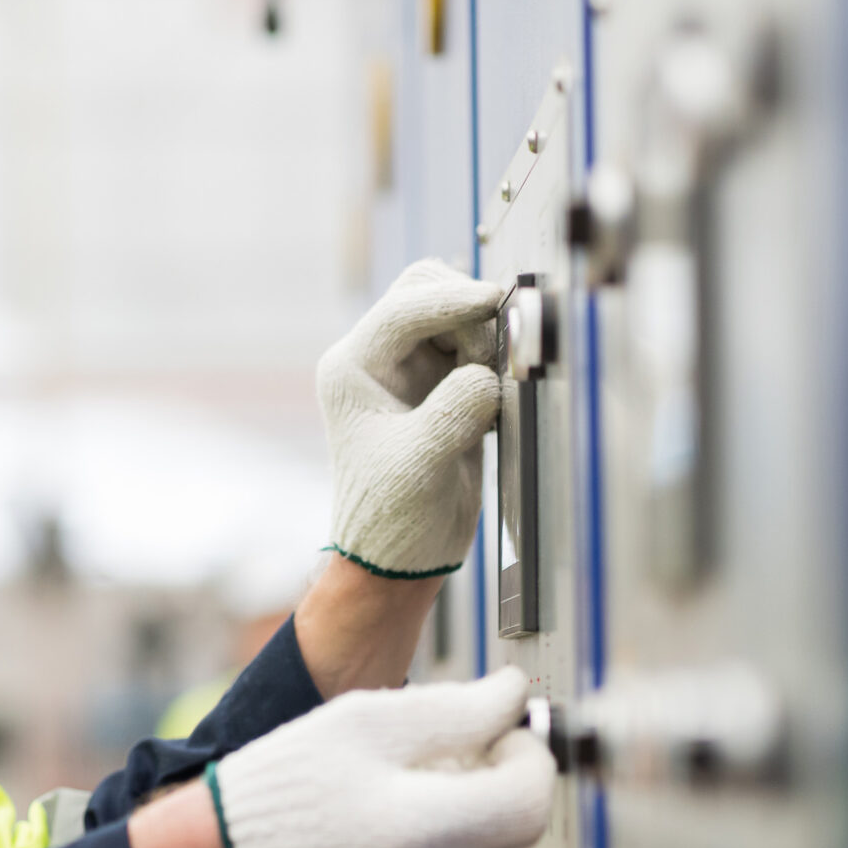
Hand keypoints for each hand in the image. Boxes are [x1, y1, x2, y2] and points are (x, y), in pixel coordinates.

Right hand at [209, 667, 552, 847]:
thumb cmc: (288, 785)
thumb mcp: (368, 722)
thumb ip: (456, 708)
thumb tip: (515, 695)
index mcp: (425, 833)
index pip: (531, 797)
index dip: (527, 753)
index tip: (498, 729)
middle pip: (518, 827)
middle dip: (497, 780)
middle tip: (442, 752)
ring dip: (474, 814)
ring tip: (405, 792)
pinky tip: (396, 829)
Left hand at [319, 258, 503, 578]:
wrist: (400, 556)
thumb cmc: (393, 518)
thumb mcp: (421, 466)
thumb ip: (454, 411)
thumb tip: (485, 374)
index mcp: (352, 370)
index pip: (402, 310)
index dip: (452, 300)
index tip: (496, 300)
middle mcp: (375, 360)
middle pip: (425, 291)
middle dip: (468, 313)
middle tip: (492, 360)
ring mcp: (409, 369)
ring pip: (455, 314)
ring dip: (484, 337)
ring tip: (489, 393)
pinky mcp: (441, 384)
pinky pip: (475, 344)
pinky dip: (494, 358)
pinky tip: (492, 403)